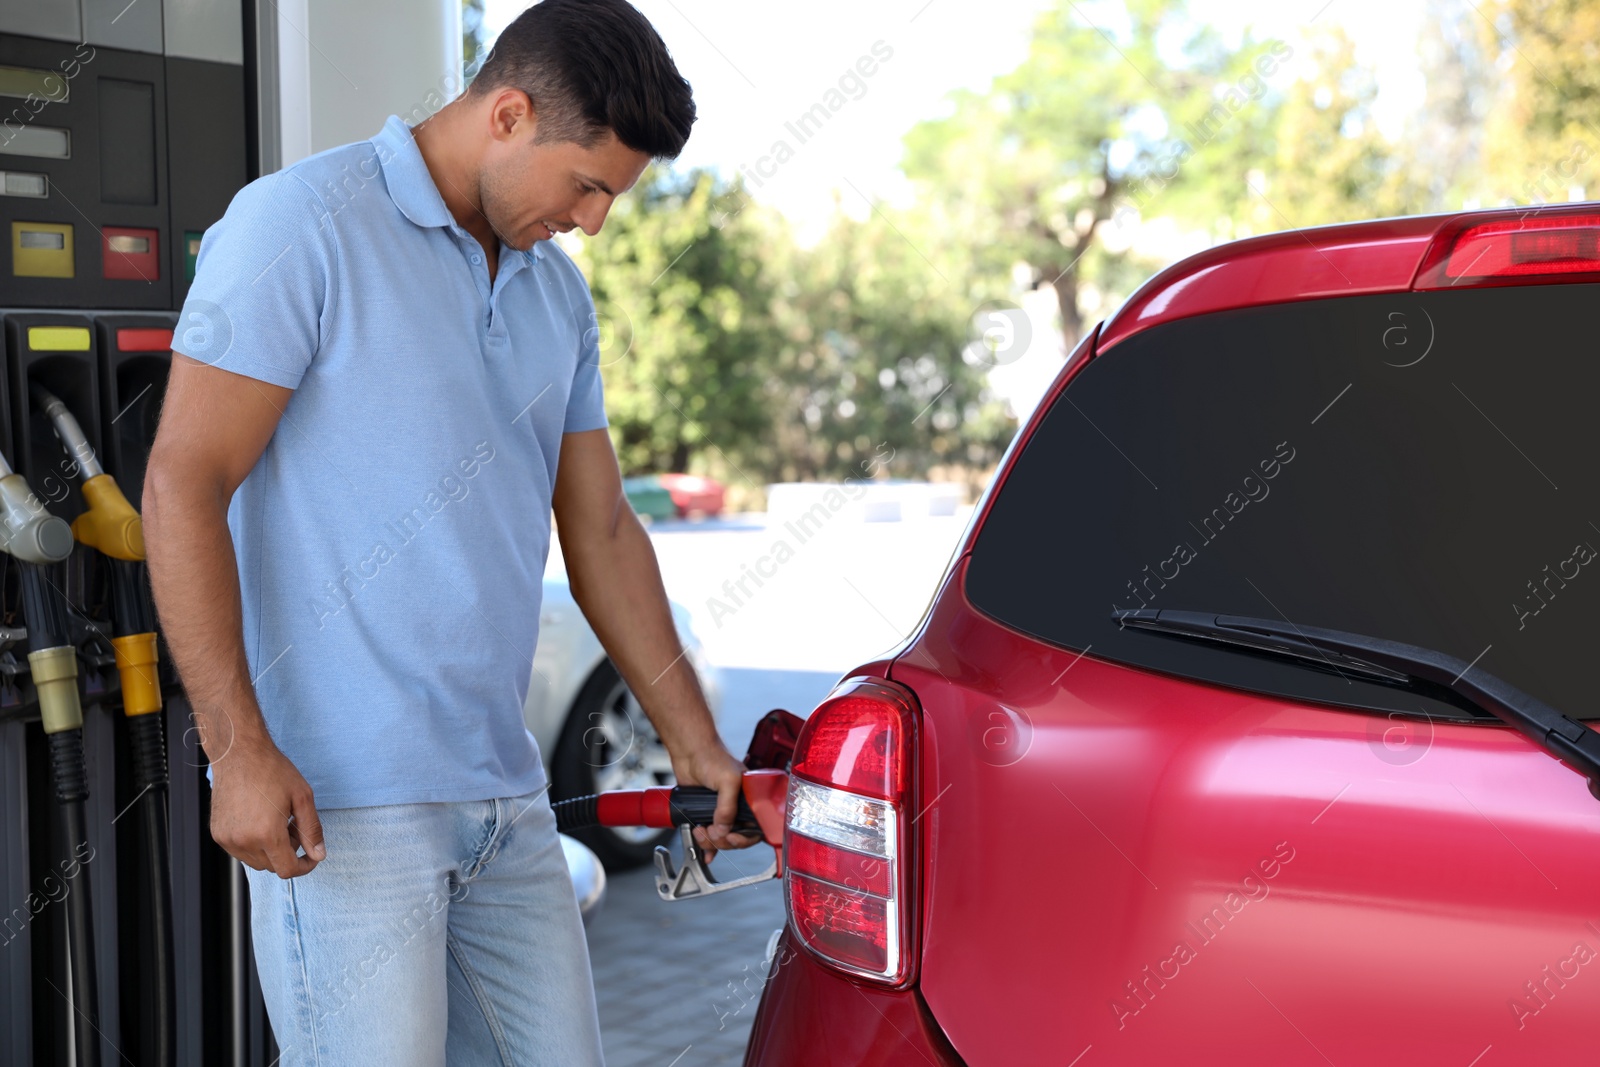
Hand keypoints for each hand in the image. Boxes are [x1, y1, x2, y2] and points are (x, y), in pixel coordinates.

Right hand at [209, 731, 325, 877]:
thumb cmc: (271, 771)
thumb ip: (312, 830)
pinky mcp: (218, 834)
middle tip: (293, 826)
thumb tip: (318, 854)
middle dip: (288, 853)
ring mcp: (227, 839)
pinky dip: (254, 844)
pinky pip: (241, 851)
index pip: (287, 870)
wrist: (239, 754)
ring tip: (277, 822)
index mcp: (266, 834)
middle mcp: (244, 841)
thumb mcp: (302, 797)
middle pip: (272, 866)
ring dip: (270, 850)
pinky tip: (260, 821)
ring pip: (256, 862)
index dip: (304, 866)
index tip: (311, 857)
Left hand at [672, 739, 762, 861]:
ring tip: (699, 831)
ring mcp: (722, 811)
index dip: (744, 838)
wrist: (689, 752)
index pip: (755, 828)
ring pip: (722, 839)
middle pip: (737, 837)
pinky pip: (710, 836)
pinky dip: (708, 846)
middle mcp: (738, 807)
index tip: (731, 837)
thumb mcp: (727, 781)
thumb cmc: (712, 757)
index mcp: (751, 799)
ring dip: (711, 842)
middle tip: (711, 831)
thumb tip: (723, 830)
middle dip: (723, 840)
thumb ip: (727, 808)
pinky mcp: (707, 813)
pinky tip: (705, 852)